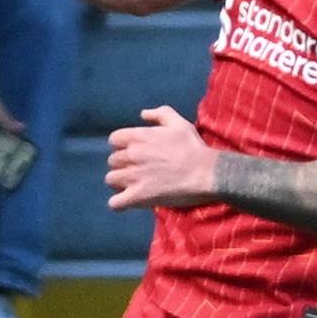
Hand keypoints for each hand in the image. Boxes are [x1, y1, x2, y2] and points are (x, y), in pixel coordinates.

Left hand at [103, 102, 225, 211]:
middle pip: (112, 161)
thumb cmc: (193, 148)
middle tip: (136, 171)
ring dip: (119, 183)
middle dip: (122, 165)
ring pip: (110, 180)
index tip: (132, 153)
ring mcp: (133, 177)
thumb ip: (160, 114)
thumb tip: (143, 114)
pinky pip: (115, 203)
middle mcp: (132, 155)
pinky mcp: (138, 196)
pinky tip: (128, 201)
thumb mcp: (179, 123)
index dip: (121, 146)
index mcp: (139, 137)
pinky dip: (119, 203)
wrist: (206, 172)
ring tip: (132, 186)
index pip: (114, 139)